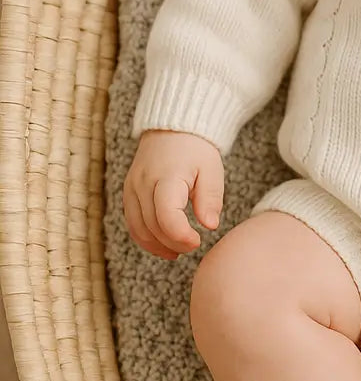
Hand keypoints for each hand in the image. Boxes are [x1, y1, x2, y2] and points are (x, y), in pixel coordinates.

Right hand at [123, 129, 224, 259]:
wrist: (173, 129)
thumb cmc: (196, 150)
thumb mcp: (212, 170)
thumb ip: (210, 198)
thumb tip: (210, 226)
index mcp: (167, 176)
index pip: (166, 216)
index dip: (181, 236)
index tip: (198, 241)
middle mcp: (143, 183)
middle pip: (152, 226)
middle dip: (173, 242)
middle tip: (193, 246)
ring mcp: (132, 188)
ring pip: (139, 228)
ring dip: (157, 245)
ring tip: (179, 251)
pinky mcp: (128, 192)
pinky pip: (132, 222)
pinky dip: (146, 238)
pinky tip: (163, 245)